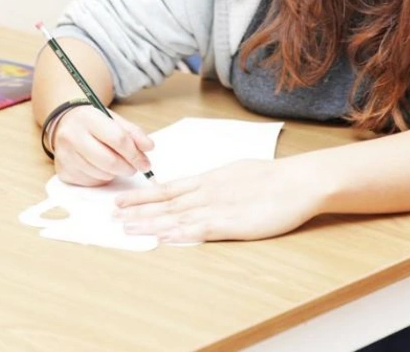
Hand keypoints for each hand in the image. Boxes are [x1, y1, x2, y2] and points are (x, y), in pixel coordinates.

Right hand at [51, 107, 154, 185]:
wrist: (64, 124)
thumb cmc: (92, 123)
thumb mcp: (113, 120)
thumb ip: (133, 133)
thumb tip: (148, 147)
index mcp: (87, 118)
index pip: (118, 139)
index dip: (135, 154)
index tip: (145, 163)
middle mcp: (72, 136)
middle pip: (109, 161)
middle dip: (127, 168)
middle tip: (133, 167)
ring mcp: (65, 155)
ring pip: (101, 174)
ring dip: (114, 173)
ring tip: (113, 163)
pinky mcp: (63, 172)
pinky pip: (91, 183)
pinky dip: (101, 178)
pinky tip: (99, 167)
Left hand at [111, 157, 322, 242]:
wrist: (298, 182)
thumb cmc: (273, 178)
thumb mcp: (237, 172)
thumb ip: (216, 182)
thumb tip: (202, 185)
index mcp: (209, 179)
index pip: (168, 188)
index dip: (143, 195)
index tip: (122, 199)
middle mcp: (207, 192)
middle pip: (165, 202)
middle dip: (137, 209)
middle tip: (112, 215)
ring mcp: (217, 207)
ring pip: (176, 216)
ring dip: (149, 222)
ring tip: (126, 227)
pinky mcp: (231, 223)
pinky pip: (199, 229)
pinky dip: (178, 233)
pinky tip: (162, 236)